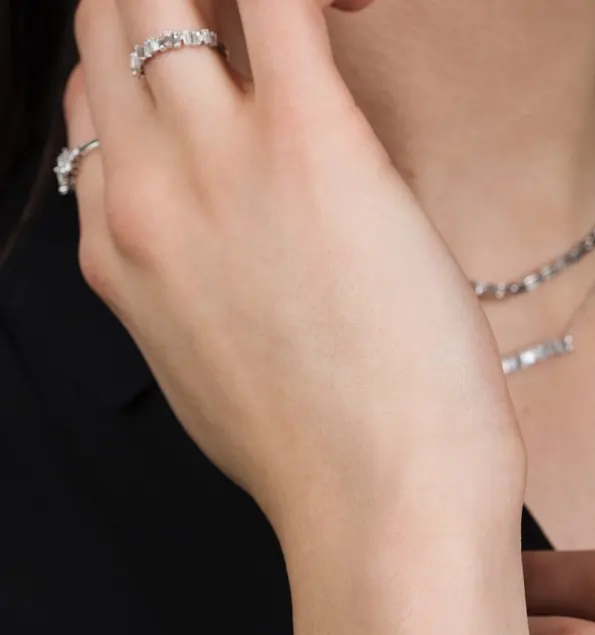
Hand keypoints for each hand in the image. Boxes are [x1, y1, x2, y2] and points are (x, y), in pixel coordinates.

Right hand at [66, 0, 523, 536]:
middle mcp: (144, 194)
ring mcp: (213, 164)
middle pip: (111, 19)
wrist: (380, 507)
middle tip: (270, 29)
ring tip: (322, 16)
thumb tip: (239, 256)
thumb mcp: (219, 377)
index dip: (154, 70)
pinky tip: (358, 8)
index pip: (96, 102)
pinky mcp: (308, 144)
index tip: (229, 78)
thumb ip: (199, 297)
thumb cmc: (325, 457)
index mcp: (122, 250)